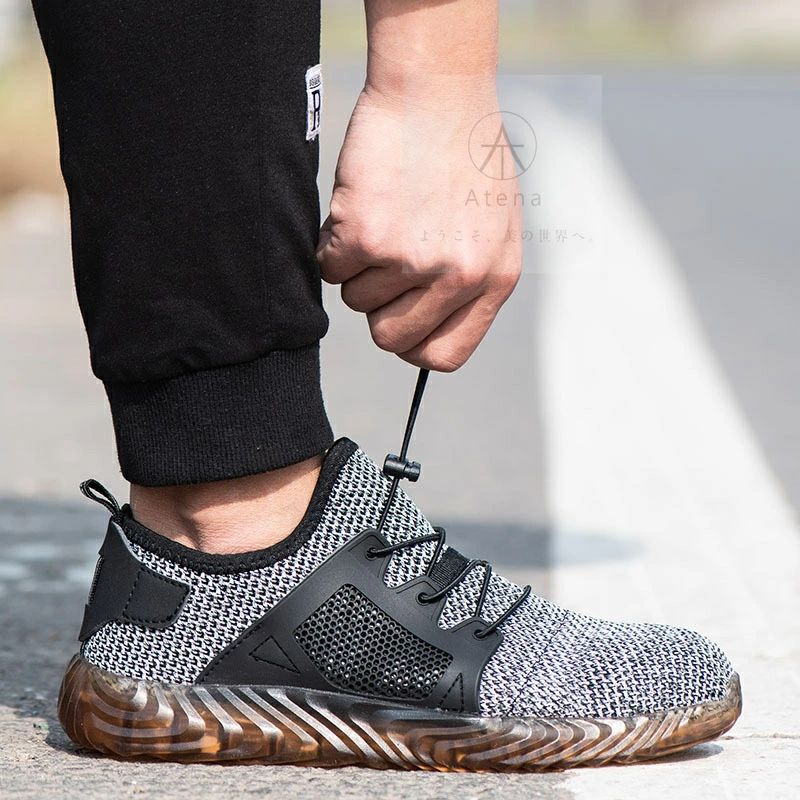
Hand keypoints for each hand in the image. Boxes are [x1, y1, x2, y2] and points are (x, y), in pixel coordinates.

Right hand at [317, 87, 521, 371]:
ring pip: (355, 301)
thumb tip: (431, 318)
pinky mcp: (367, 235)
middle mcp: (459, 276)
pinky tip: (359, 204)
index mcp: (495, 279)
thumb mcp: (493, 225)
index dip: (412, 344)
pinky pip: (329, 269)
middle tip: (382, 265)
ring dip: (357, 266)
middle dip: (377, 308)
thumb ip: (470, 279)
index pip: (444, 355)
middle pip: (390, 338)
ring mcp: (412, 259)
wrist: (437, 87)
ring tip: (381, 214)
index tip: (399, 321)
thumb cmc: (463, 150)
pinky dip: (332, 242)